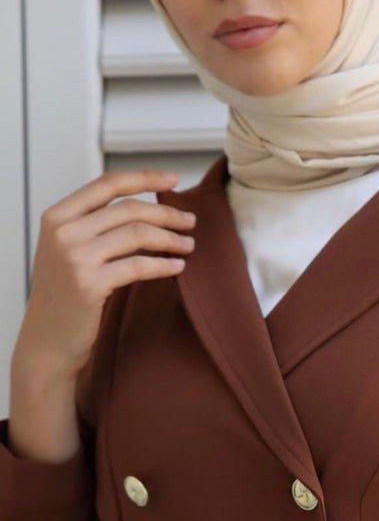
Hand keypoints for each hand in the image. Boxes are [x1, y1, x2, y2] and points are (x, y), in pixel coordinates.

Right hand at [14, 169, 196, 381]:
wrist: (46, 342)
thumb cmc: (65, 297)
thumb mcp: (68, 251)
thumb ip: (93, 227)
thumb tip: (146, 209)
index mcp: (57, 216)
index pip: (107, 184)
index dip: (144, 178)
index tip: (173, 180)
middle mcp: (63, 231)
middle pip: (129, 209)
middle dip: (167, 213)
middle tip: (191, 222)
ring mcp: (74, 257)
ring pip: (138, 234)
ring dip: (171, 238)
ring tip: (188, 245)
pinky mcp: (90, 284)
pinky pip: (139, 266)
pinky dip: (164, 265)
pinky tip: (178, 267)